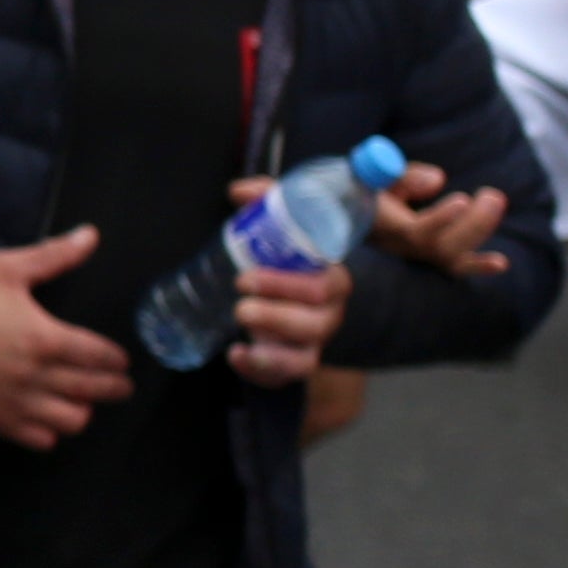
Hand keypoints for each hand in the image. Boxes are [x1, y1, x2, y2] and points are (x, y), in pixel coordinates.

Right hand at [0, 229, 132, 448]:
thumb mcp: (7, 268)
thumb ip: (54, 255)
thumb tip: (91, 235)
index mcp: (45, 339)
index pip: (101, 356)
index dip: (117, 359)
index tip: (121, 360)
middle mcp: (37, 376)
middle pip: (95, 390)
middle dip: (115, 387)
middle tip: (120, 384)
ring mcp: (17, 403)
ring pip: (73, 421)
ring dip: (84, 409)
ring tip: (81, 398)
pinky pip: (42, 439)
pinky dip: (52, 430)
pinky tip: (48, 414)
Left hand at [215, 186, 356, 388]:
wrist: (291, 300)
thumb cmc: (287, 261)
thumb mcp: (281, 228)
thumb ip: (267, 202)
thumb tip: (239, 191)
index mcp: (331, 280)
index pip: (324, 285)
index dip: (288, 284)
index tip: (246, 276)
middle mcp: (328, 315)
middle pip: (315, 322)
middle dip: (276, 313)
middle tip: (240, 302)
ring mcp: (313, 344)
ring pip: (304, 357)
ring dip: (271, 348)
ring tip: (239, 331)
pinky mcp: (293, 364)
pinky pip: (285, 375)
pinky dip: (259, 369)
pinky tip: (235, 356)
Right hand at [362, 155, 513, 278]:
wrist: (353, 211)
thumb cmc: (369, 188)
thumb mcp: (378, 173)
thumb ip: (407, 175)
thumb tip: (439, 180)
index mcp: (386, 226)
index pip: (415, 232)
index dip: (441, 220)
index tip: (463, 199)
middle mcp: (403, 247)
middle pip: (441, 246)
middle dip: (473, 223)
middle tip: (492, 195)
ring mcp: (418, 255)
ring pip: (451, 256)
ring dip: (479, 230)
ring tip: (494, 198)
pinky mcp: (431, 257)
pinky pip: (454, 267)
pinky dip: (478, 266)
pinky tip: (501, 263)